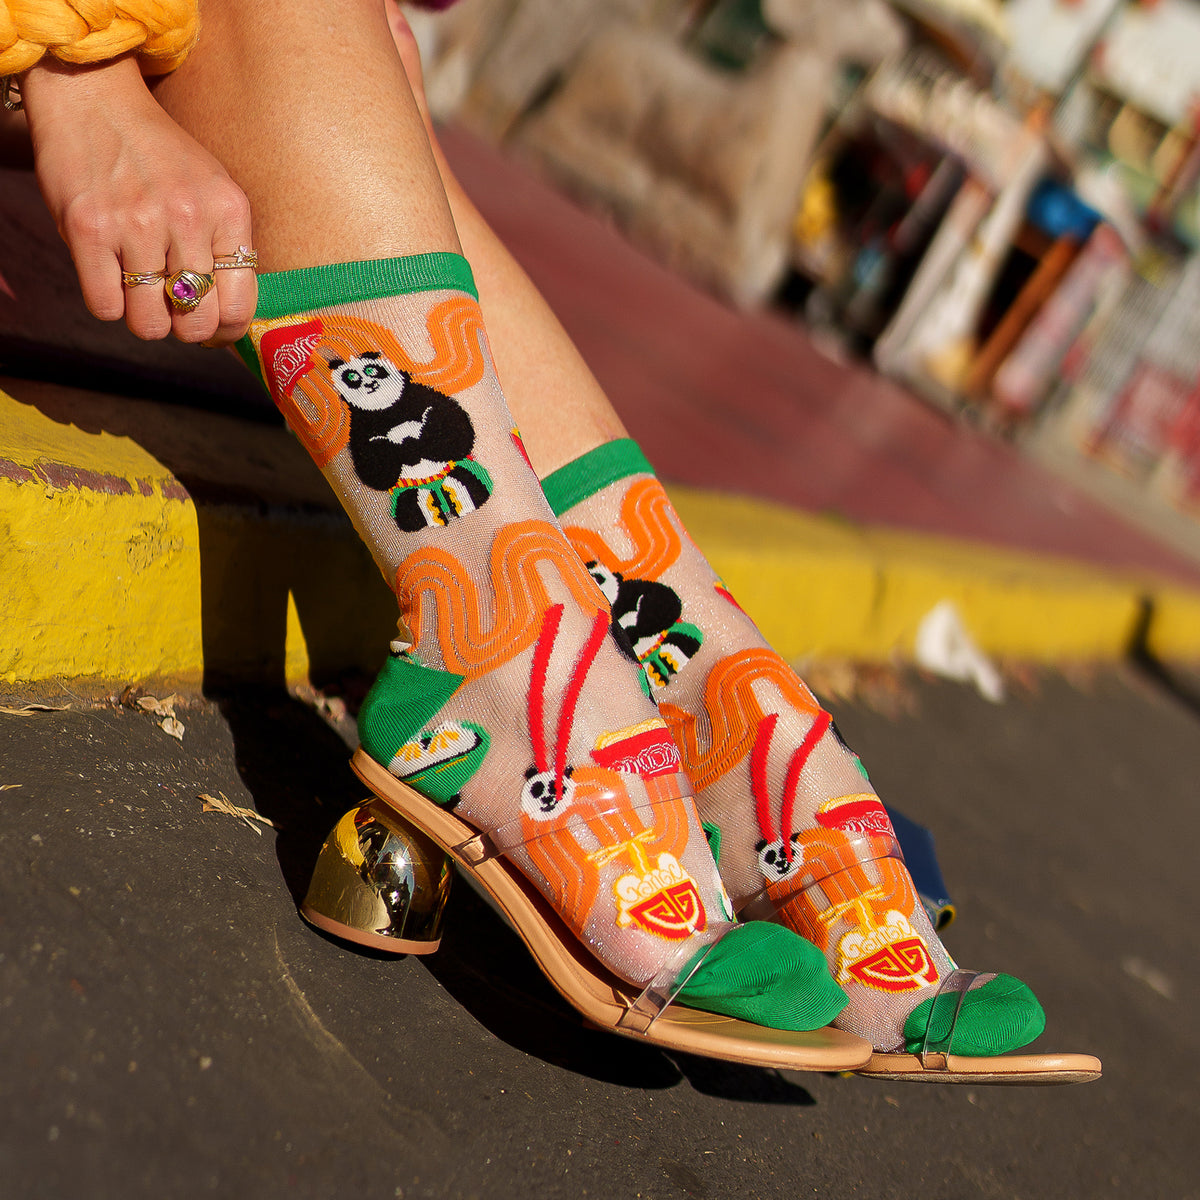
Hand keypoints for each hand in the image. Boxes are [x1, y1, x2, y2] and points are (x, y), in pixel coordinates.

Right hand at [21, 55, 255, 346]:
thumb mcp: (214, 192)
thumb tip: (229, 321)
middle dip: (183, 329)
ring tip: (138, 289)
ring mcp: (136, 223)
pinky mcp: (87, 228)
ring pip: (150, 324)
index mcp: (228, 211)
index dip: (223, 331)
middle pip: (195, 324)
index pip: (239, 308)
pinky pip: (106, 307)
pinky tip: (109, 276)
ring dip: (143, 317)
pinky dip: (108, 303)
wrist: (95, 98)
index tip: (210, 328)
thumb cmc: (160, 157)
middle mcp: (187, 217)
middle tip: (172, 310)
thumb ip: (226, 248)